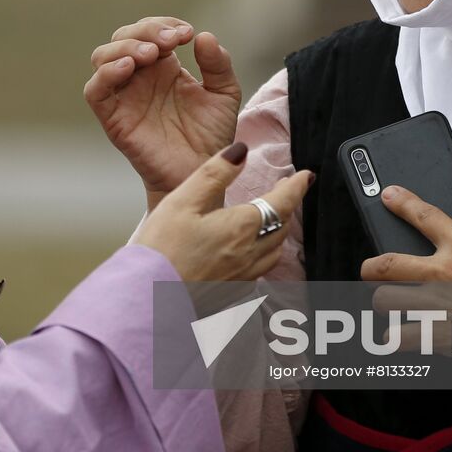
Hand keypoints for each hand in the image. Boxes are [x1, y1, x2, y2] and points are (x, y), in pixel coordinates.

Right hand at [84, 17, 241, 202]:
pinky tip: (129, 67)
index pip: (149, 31)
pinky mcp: (113, 118)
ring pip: (102, 57)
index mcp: (162, 67)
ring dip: (124, 47)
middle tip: (171, 41)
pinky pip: (95, 91)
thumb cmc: (211, 135)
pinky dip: (105, 74)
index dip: (163, 24)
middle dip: (145, 30)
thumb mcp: (224, 93)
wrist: (204, 173)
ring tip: (151, 53)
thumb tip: (204, 36)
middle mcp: (139, 77)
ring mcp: (124, 97)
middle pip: (122, 37)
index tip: (187, 34)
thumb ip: (218, 64)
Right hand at [136, 142, 313, 282]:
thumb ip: (214, 174)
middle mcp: (248, 255)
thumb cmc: (159, 250)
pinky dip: (263, 256)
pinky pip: (259, 272)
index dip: (296, 187)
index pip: (281, 203)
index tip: (305, 176)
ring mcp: (241, 279)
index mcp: (241, 228)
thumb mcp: (182, 201)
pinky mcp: (230, 295)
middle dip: (287, 206)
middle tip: (285, 190)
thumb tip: (240, 151)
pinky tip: (248, 254)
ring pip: (274, 253)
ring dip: (278, 232)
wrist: (146, 300)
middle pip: (281, 227)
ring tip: (271, 219)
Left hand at [360, 185, 451, 401]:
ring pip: (386, 300)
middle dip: (370, 266)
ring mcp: (439, 304)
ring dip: (384, 302)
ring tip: (386, 304)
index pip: (424, 215)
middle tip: (367, 269)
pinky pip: (404, 336)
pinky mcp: (442, 334)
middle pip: (388, 263)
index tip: (387, 195)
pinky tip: (391, 340)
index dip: (402, 202)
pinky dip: (396, 339)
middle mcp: (444, 272)